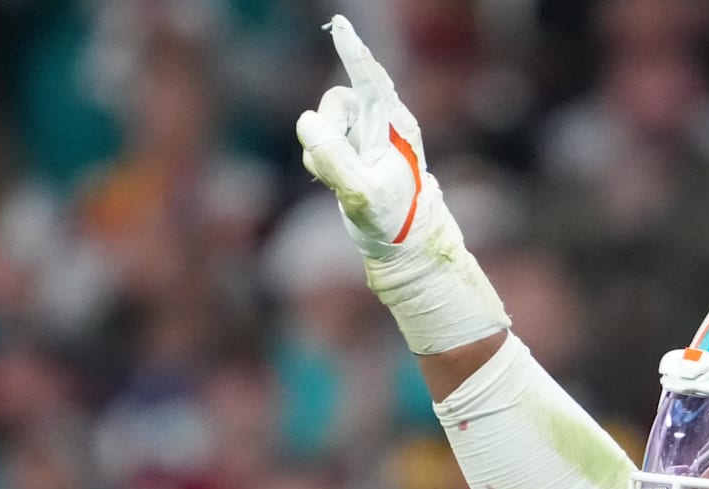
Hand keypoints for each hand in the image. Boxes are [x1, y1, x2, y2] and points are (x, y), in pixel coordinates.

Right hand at [297, 15, 425, 256]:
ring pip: (323, 120)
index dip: (353, 52)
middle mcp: (381, 123)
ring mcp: (364, 134)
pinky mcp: (350, 148)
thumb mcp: (361, 194)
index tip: (340, 25)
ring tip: (343, 179)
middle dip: (330, 129)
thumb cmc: (393, 219)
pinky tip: (337, 181)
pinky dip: (320, 159)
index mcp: (395, 126)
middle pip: (337, 101)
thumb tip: (306, 122)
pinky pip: (318, 140)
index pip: (370, 80)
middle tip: (338, 166)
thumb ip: (334, 159)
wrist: (402, 243)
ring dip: (323, 149)